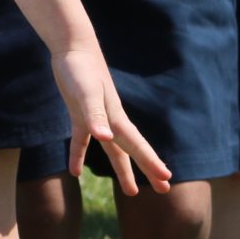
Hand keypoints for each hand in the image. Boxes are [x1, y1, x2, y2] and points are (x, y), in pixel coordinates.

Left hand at [50, 46, 170, 195]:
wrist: (73, 46)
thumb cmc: (80, 68)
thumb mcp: (85, 92)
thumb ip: (94, 115)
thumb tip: (105, 138)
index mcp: (116, 118)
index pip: (137, 146)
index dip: (151, 164)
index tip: (166, 181)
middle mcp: (111, 120)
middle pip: (132, 151)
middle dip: (148, 170)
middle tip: (165, 190)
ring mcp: (97, 118)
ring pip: (114, 150)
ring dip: (123, 170)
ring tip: (132, 192)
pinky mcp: (80, 114)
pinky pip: (82, 141)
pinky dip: (79, 155)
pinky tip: (75, 171)